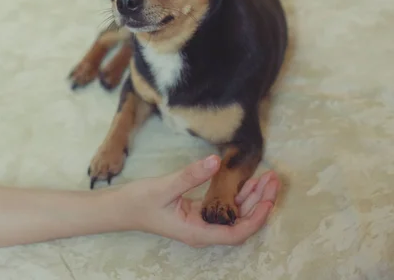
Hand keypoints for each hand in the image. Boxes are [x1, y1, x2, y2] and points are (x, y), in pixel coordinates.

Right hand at [122, 155, 278, 246]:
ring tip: (266, 177)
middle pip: (240, 222)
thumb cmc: (139, 202)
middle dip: (259, 202)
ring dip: (250, 197)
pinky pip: (223, 207)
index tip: (268, 198)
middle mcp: (202, 230)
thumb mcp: (164, 187)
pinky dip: (236, 194)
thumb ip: (190, 175)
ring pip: (233, 214)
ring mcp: (200, 222)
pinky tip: (245, 180)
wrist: (121, 208)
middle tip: (272, 178)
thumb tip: (215, 161)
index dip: (256, 217)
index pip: (236, 232)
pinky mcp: (196, 213)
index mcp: (197, 231)